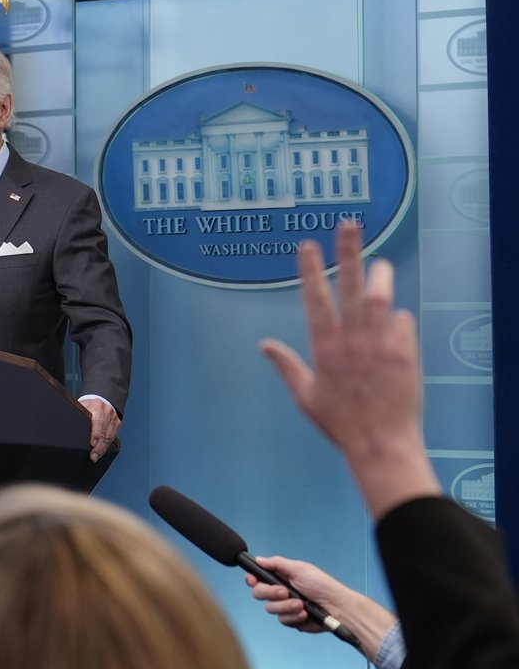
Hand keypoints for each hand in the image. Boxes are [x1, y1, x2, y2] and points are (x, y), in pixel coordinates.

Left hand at [82, 397, 119, 462]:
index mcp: (97, 405)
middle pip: (104, 432)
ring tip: (95, 457)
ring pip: (109, 436)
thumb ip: (78, 415)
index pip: (98, 421)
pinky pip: (112, 437)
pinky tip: (101, 452)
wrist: (102, 398)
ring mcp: (114, 418)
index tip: (92, 443)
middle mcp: (107, 411)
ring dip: (102, 448)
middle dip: (98, 446)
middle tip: (92, 456)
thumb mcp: (81, 406)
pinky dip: (106, 446)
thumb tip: (66, 427)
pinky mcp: (117, 423)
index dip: (96, 433)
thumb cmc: (88, 405)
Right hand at [245, 555, 346, 633]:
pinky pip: (282, 620)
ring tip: (301, 604)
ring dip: (286, 606)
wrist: (337, 607)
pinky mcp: (291, 620)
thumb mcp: (299, 568)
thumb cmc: (322, 585)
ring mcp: (285, 607)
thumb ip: (276, 563)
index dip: (252, 579)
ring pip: (270, 609)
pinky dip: (294, 617)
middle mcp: (280, 592)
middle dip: (271, 593)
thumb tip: (258, 559)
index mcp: (280, 578)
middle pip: (259, 594)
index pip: (258, 578)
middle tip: (285, 592)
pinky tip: (304, 613)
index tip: (253, 580)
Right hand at [259, 223, 440, 518]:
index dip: (309, 270)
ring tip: (380, 265)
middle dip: (347, 252)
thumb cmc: (340, 423)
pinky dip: (397, 318)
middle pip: (348, 285)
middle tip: (348, 225)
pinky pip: (402, 321)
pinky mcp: (404, 351)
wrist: (380, 443)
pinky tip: (394, 328)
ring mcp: (379, 343)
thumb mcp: (305, 396)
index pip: (314, 299)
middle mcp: (351, 339)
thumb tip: (264, 345)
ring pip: (380, 295)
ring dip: (380, 276)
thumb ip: (286, 366)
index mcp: (324, 347)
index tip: (307, 245)